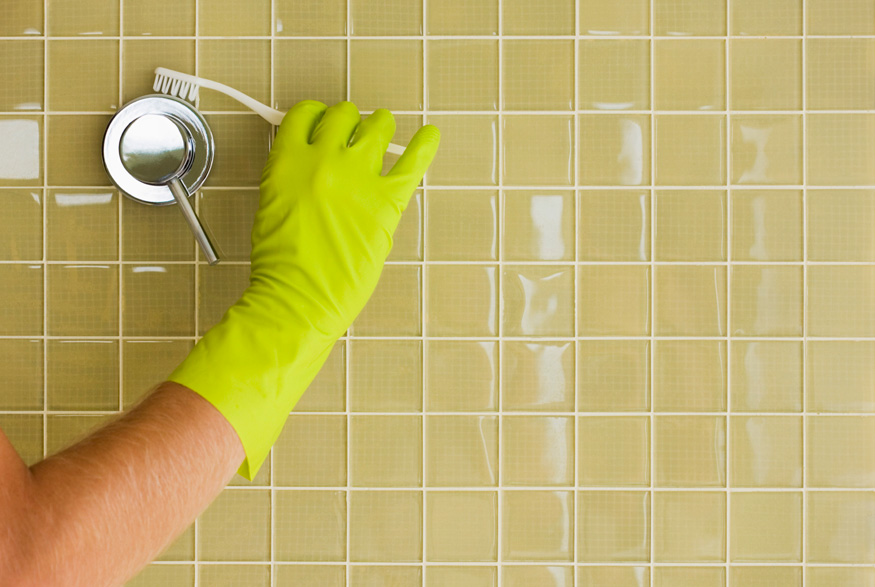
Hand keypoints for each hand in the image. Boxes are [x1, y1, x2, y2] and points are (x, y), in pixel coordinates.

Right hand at [169, 100, 439, 478]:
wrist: (298, 298)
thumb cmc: (280, 265)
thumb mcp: (271, 207)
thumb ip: (291, 177)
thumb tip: (312, 164)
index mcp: (288, 161)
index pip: (306, 115)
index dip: (317, 117)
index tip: (323, 122)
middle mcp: (324, 160)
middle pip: (345, 116)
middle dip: (350, 122)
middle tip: (354, 133)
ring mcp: (358, 179)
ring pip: (378, 128)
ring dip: (380, 128)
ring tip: (383, 133)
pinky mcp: (387, 202)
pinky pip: (413, 163)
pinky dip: (425, 146)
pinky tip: (430, 135)